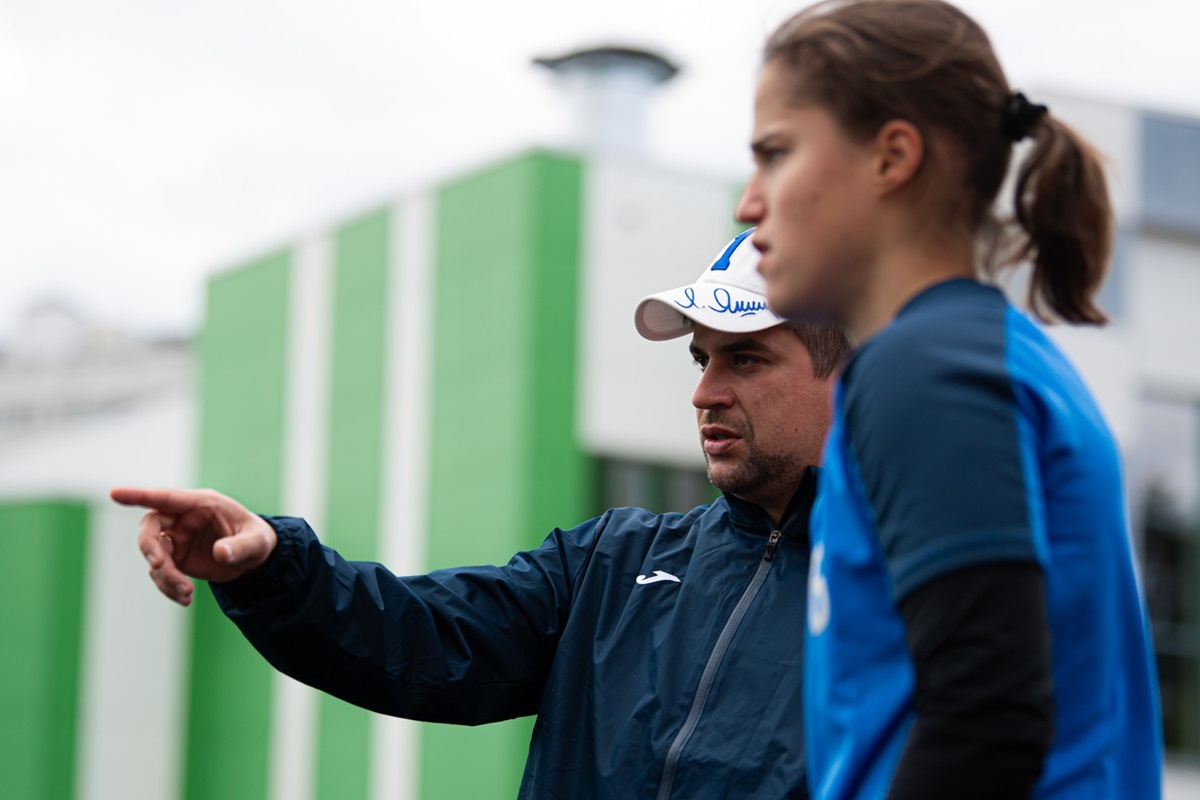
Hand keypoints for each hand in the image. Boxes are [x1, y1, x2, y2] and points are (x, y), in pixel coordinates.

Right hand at [111, 486, 277, 605]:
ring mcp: (176, 539)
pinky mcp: (175, 558)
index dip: (139, 495)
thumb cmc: (257, 540)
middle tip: (158, 566)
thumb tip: (221, 553)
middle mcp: (184, 519)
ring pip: (153, 555)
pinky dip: (168, 587)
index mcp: (202, 504)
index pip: (166, 497)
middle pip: (151, 527)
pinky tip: (185, 598)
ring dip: (164, 576)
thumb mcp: (256, 542)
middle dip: (149, 547)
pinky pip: (160, 572)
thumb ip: (240, 547)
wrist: (255, 560)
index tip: (114, 493)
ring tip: (186, 593)